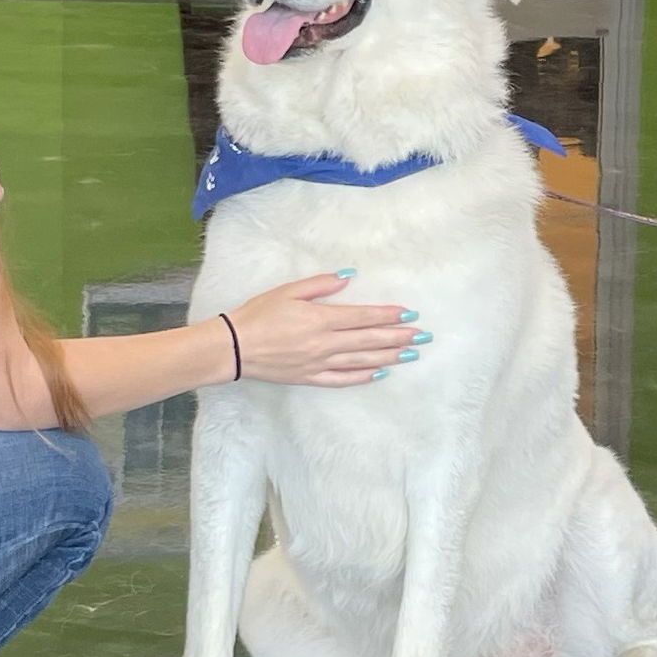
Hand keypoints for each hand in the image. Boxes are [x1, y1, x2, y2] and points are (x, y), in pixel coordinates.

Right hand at [219, 273, 415, 386]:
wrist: (234, 348)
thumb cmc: (258, 314)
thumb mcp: (287, 291)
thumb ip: (319, 284)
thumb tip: (348, 277)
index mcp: (320, 319)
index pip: (362, 317)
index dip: (387, 316)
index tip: (409, 314)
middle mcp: (324, 344)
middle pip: (368, 340)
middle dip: (398, 337)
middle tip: (422, 336)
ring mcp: (319, 364)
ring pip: (361, 361)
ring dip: (388, 357)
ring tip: (410, 354)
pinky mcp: (310, 378)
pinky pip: (342, 379)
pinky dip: (363, 377)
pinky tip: (379, 373)